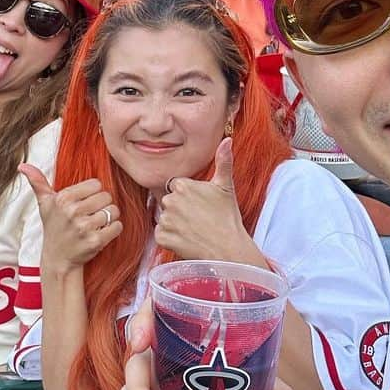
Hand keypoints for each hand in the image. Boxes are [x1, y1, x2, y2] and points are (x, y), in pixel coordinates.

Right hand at [19, 164, 121, 269]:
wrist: (58, 259)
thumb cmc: (54, 228)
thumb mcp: (45, 204)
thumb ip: (38, 182)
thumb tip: (23, 166)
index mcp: (63, 198)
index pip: (96, 184)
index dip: (93, 193)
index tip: (84, 203)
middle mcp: (73, 212)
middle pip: (107, 196)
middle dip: (102, 205)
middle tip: (91, 214)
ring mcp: (84, 227)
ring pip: (114, 211)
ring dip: (109, 218)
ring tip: (96, 224)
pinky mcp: (95, 241)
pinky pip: (117, 226)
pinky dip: (113, 229)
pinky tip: (102, 233)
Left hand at [154, 138, 261, 263]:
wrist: (227, 249)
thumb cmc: (228, 218)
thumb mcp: (226, 186)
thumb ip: (223, 161)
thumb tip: (226, 140)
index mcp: (183, 186)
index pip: (176, 187)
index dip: (188, 197)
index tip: (199, 206)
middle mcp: (170, 201)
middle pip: (169, 202)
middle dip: (179, 209)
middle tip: (198, 219)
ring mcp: (165, 220)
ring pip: (165, 218)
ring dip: (175, 224)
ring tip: (193, 230)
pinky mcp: (162, 237)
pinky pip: (161, 235)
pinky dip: (170, 238)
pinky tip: (186, 239)